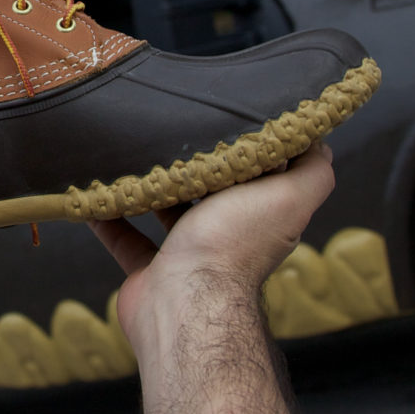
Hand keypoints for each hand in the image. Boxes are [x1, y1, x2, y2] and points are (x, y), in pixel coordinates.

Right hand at [88, 145, 335, 350]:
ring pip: (167, 210)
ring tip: (131, 148)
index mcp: (261, 215)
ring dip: (150, 184)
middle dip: (194, 161)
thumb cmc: (234, 246)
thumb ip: (313, 170)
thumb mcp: (290, 197)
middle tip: (171, 121)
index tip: (229, 109)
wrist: (184, 304)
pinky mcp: (150, 270)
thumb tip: (320, 141)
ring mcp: (187, 255)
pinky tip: (94, 189)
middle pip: (212, 189)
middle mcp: (228, 234)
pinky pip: (125, 237)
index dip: (250, 145)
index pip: (262, 174)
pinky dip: (110, 215)